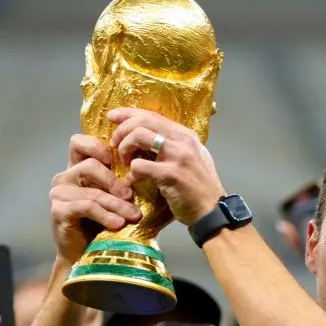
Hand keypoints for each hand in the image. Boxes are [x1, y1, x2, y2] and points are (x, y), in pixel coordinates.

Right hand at [49, 135, 141, 262]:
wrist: (90, 256)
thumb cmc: (108, 225)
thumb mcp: (121, 199)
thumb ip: (132, 183)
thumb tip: (161, 173)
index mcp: (78, 168)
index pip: (79, 142)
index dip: (99, 145)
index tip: (121, 160)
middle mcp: (66, 177)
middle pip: (90, 165)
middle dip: (115, 181)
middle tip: (132, 195)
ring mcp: (59, 193)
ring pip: (92, 190)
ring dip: (116, 204)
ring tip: (133, 216)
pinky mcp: (59, 211)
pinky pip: (86, 207)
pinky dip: (105, 215)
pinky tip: (118, 224)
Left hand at [108, 108, 225, 226]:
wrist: (213, 212)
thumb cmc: (200, 189)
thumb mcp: (192, 159)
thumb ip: (173, 146)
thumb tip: (147, 138)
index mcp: (186, 135)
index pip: (153, 115)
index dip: (129, 113)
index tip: (112, 117)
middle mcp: (183, 140)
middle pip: (143, 121)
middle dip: (122, 129)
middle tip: (114, 144)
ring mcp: (179, 156)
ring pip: (139, 136)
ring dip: (125, 147)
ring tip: (124, 162)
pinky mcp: (171, 174)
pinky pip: (139, 165)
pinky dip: (131, 173)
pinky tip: (133, 182)